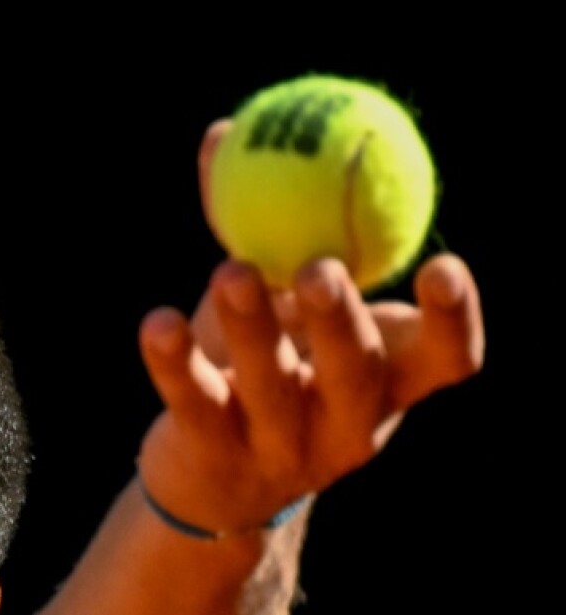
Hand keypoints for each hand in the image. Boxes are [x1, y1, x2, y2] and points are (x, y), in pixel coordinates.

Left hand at [135, 252, 484, 534]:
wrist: (213, 481)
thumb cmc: (264, 365)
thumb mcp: (279, 301)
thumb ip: (262, 225)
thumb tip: (222, 133)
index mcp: (387, 381)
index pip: (446, 360)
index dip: (454, 320)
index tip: (442, 265)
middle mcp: (346, 424)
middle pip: (358, 376)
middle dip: (342, 321)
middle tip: (322, 270)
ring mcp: (281, 450)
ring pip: (272, 389)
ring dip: (254, 327)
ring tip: (232, 271)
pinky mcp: (215, 459)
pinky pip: (195, 404)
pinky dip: (174, 361)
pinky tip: (160, 322)